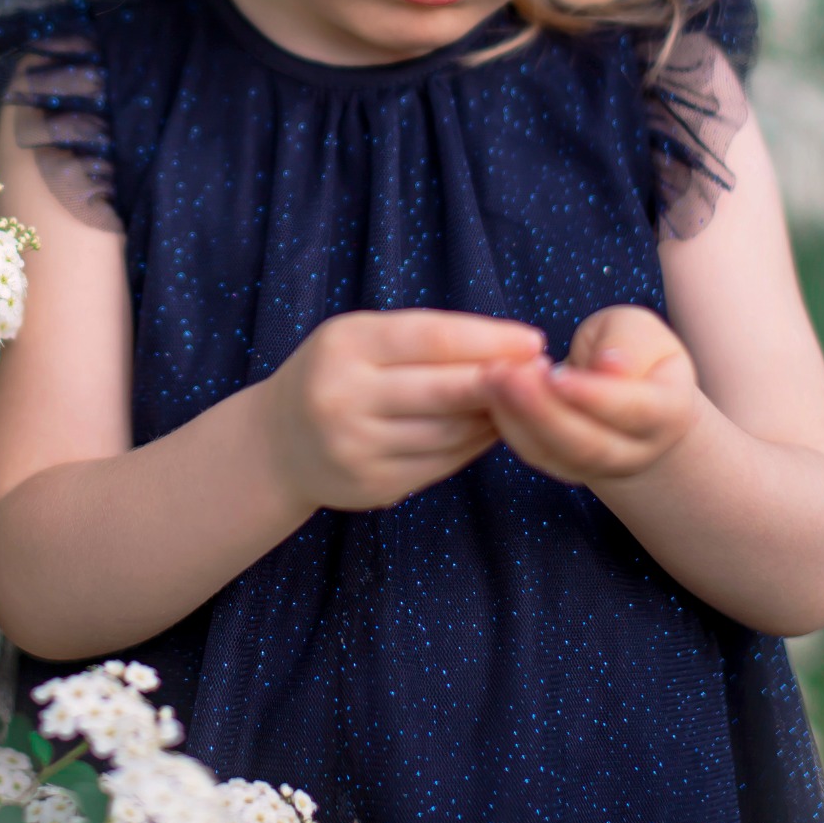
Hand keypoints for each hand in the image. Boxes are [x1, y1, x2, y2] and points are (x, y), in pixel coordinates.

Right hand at [260, 309, 543, 513]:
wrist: (278, 444)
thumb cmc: (337, 374)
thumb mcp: (361, 340)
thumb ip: (423, 340)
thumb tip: (511, 349)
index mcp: (345, 345)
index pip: (431, 337)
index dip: (488, 339)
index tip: (534, 341)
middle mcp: (344, 396)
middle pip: (446, 389)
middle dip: (503, 381)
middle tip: (546, 375)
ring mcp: (356, 446)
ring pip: (450, 431)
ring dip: (496, 417)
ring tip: (525, 403)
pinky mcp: (372, 485)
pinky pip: (441, 463)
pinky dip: (474, 446)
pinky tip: (492, 430)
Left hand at [484, 305, 700, 485]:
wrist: (627, 393)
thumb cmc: (633, 351)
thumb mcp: (640, 331)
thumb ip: (628, 345)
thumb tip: (609, 367)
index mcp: (668, 413)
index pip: (634, 411)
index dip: (595, 396)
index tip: (557, 375)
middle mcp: (637, 450)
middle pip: (590, 445)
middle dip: (544, 412)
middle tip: (507, 376)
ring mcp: (599, 467)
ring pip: (557, 454)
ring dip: (518, 418)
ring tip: (492, 378)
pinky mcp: (563, 465)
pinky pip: (534, 452)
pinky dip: (508, 424)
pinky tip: (489, 390)